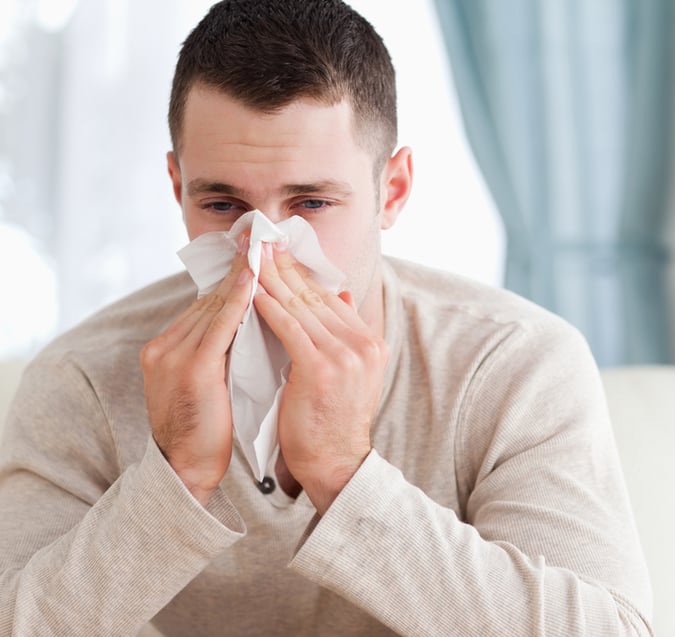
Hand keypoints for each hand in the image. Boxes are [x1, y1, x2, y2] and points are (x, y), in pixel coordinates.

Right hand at [140, 240, 252, 505]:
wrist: (186, 471)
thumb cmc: (208, 431)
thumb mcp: (213, 383)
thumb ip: (224, 353)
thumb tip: (255, 327)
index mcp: (169, 347)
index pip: (207, 305)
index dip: (233, 279)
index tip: (255, 252)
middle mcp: (166, 345)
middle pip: (210, 298)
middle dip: (238, 268)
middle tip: (261, 236)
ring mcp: (173, 355)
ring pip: (215, 305)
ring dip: (242, 275)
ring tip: (263, 247)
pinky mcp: (190, 369)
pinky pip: (220, 325)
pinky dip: (238, 300)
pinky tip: (255, 280)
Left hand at [253, 241, 387, 513]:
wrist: (337, 464)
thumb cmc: (332, 423)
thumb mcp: (351, 374)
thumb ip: (345, 334)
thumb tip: (341, 293)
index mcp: (370, 342)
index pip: (330, 297)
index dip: (301, 273)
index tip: (278, 252)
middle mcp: (363, 343)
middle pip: (315, 295)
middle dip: (284, 266)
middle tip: (260, 240)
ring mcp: (345, 355)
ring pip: (301, 306)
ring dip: (272, 278)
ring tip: (250, 258)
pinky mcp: (321, 368)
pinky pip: (289, 328)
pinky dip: (268, 307)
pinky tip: (251, 291)